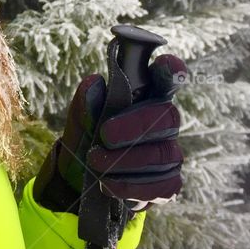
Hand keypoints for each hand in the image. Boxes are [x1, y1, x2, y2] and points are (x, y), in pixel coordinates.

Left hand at [33, 54, 187, 215]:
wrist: (77, 177)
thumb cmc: (86, 135)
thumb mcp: (80, 116)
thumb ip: (87, 100)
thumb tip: (95, 83)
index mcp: (145, 96)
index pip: (166, 78)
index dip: (171, 69)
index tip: (167, 63)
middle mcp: (163, 121)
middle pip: (167, 116)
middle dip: (136, 126)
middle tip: (105, 134)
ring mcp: (168, 151)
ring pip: (163, 154)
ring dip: (126, 160)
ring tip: (95, 162)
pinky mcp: (167, 182)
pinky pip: (162, 185)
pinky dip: (132, 185)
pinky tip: (108, 184)